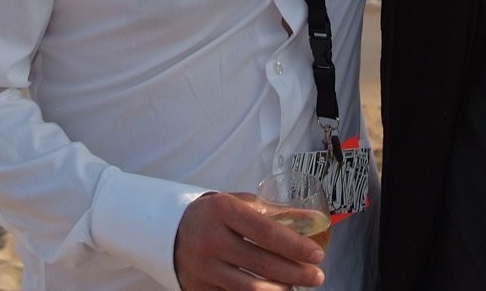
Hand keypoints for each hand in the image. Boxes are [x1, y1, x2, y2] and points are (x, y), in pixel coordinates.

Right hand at [174, 191, 325, 290]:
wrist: (169, 232)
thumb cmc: (213, 215)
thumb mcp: (238, 203)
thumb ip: (271, 211)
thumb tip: (311, 221)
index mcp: (223, 211)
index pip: (266, 231)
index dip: (294, 245)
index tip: (317, 254)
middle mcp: (212, 240)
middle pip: (261, 263)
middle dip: (295, 272)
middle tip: (317, 276)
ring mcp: (204, 268)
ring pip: (250, 289)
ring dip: (280, 290)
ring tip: (296, 286)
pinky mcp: (199, 290)